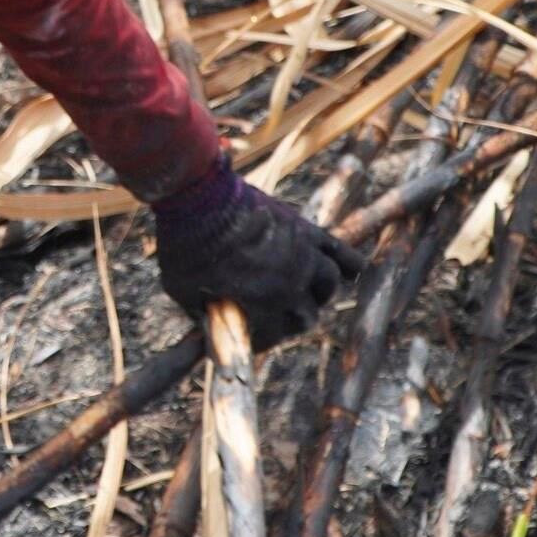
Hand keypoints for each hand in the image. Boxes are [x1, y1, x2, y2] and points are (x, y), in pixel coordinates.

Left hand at [152, 155, 364, 347]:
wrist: (198, 197)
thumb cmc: (185, 246)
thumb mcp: (184, 292)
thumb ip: (204, 314)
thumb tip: (211, 331)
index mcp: (264, 304)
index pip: (275, 335)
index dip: (262, 340)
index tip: (251, 336)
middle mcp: (291, 283)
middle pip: (307, 315)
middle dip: (290, 319)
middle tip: (275, 314)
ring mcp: (302, 254)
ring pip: (329, 284)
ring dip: (319, 292)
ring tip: (308, 291)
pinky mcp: (305, 228)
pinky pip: (340, 249)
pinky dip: (349, 262)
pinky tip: (353, 271)